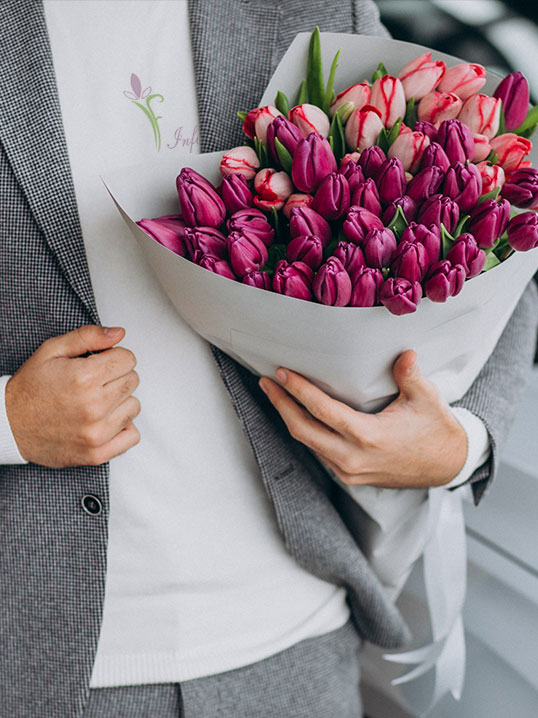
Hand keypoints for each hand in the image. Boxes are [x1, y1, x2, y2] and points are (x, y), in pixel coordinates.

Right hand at [5, 325, 140, 467]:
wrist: (8, 426)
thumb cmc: (29, 389)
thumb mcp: (51, 351)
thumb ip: (88, 337)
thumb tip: (119, 333)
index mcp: (84, 378)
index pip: (128, 359)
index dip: (114, 357)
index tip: (101, 363)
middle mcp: (93, 406)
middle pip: (132, 380)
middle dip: (116, 376)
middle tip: (94, 382)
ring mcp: (96, 433)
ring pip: (134, 406)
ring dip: (120, 402)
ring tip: (95, 401)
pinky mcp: (97, 453)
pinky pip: (132, 436)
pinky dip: (123, 428)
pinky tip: (104, 420)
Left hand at [258, 350, 466, 488]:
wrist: (448, 466)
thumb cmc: (436, 430)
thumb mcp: (427, 399)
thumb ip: (410, 375)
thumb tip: (403, 352)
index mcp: (368, 437)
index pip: (322, 410)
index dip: (298, 391)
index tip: (281, 373)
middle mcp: (352, 458)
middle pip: (303, 430)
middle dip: (281, 405)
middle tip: (266, 383)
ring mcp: (349, 471)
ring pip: (308, 444)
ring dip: (290, 419)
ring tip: (277, 395)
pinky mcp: (350, 475)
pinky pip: (319, 453)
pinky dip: (307, 432)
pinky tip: (300, 415)